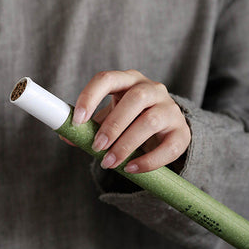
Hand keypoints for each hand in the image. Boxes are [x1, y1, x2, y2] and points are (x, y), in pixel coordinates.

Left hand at [72, 70, 190, 172]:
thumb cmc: (130, 119)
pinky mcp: (182, 132)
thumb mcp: (109, 116)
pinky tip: (131, 169)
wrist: (165, 129)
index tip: (76, 121)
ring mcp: (170, 109)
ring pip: (150, 121)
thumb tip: (66, 136)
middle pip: (135, 98)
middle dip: (112, 125)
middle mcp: (152, 89)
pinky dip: (148, 161)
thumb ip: (90, 125)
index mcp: (128, 80)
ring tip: (109, 163)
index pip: (107, 79)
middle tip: (96, 147)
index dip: (89, 97)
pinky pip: (168, 147)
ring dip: (126, 144)